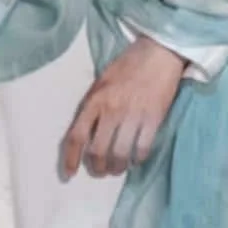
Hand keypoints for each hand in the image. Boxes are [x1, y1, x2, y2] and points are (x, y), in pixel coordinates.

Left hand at [60, 35, 185, 179]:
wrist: (158, 53)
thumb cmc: (126, 67)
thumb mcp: (100, 83)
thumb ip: (93, 107)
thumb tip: (87, 134)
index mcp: (93, 100)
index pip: (76, 136)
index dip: (71, 158)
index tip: (69, 174)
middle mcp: (111, 110)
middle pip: (98, 150)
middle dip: (98, 167)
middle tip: (100, 171)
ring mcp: (133, 115)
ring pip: (120, 154)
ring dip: (117, 167)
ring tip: (117, 169)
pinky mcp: (154, 119)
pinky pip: (142, 148)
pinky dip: (138, 159)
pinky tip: (136, 159)